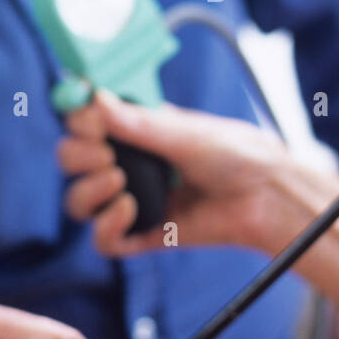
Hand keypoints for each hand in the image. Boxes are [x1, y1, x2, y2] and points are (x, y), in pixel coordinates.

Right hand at [56, 89, 309, 254]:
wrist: (266, 198)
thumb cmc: (236, 153)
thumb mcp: (184, 132)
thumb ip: (136, 121)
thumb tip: (92, 99)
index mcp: (136, 128)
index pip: (85, 122)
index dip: (78, 120)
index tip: (87, 118)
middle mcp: (129, 162)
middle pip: (72, 160)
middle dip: (77, 155)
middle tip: (104, 154)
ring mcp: (133, 199)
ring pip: (79, 200)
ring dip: (87, 190)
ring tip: (119, 182)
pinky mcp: (144, 233)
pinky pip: (104, 239)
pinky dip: (106, 226)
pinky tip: (129, 211)